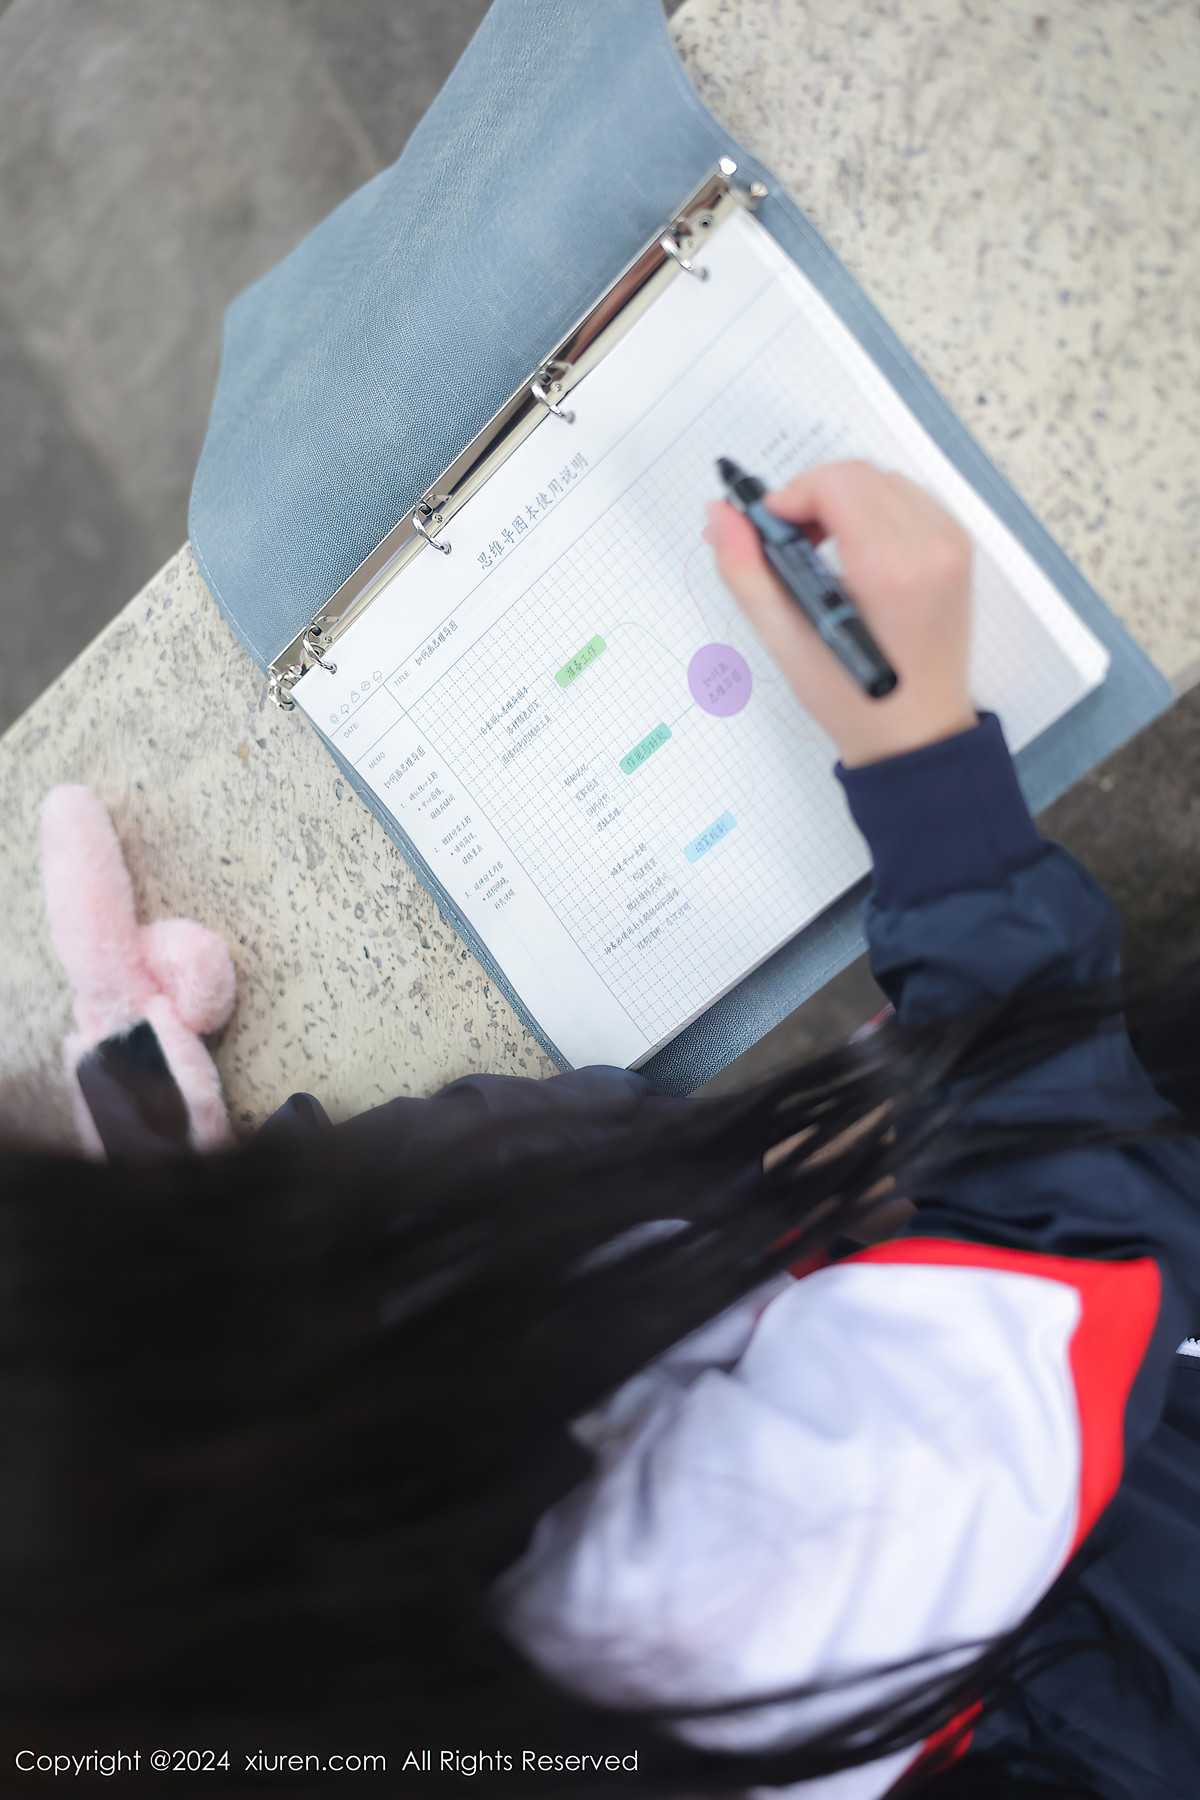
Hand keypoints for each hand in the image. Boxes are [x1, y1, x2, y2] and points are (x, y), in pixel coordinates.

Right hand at [705, 460, 975, 766]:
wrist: (917, 735)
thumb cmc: (854, 701)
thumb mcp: (786, 640)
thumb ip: (746, 570)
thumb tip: (720, 515)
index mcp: (889, 570)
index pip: (836, 483)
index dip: (792, 495)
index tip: (769, 529)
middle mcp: (930, 547)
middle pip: (860, 474)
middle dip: (814, 496)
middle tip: (788, 542)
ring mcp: (951, 546)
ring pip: (884, 482)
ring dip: (844, 502)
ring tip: (820, 551)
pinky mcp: (957, 550)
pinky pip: (909, 501)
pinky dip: (875, 512)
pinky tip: (855, 554)